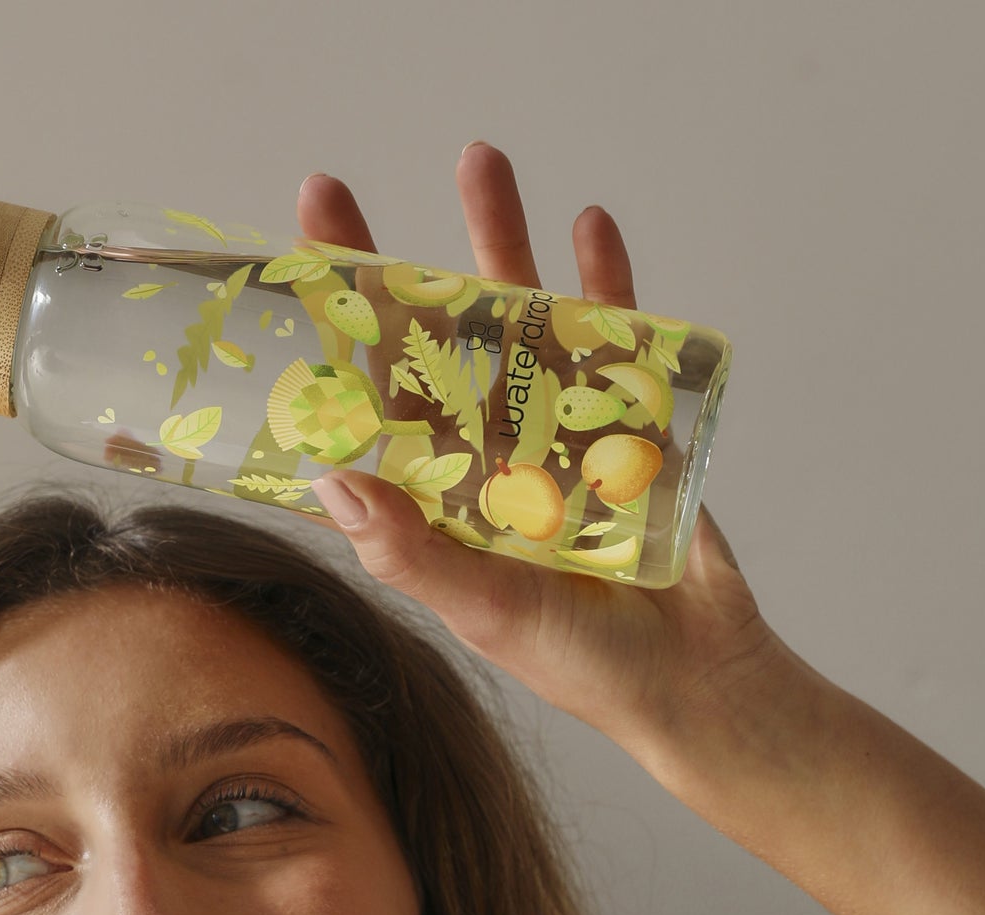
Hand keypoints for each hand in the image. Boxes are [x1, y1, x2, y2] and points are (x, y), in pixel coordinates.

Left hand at [295, 142, 791, 744]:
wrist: (698, 681)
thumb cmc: (587, 665)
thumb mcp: (486, 611)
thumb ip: (413, 550)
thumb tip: (333, 480)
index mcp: (443, 504)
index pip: (370, 408)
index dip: (327, 345)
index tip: (286, 283)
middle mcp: (491, 461)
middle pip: (430, 347)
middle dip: (393, 269)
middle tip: (336, 191)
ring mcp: (562, 436)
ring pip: (519, 325)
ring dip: (501, 246)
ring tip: (478, 162)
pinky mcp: (634, 427)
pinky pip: (616, 341)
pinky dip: (607, 285)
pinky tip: (590, 227)